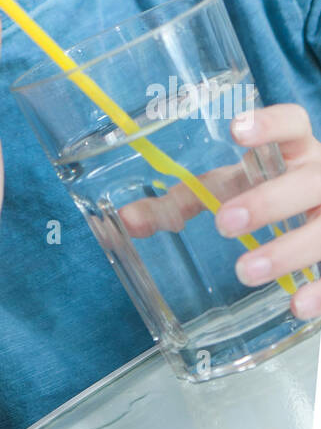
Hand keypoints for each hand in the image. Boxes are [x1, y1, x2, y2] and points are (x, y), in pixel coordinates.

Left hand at [117, 104, 320, 318]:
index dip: (270, 124)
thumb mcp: (231, 186)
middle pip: (306, 182)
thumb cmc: (266, 189)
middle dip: (267, 201)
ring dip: (287, 250)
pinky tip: (296, 306)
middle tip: (224, 222)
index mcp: (294, 149)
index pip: (293, 122)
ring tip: (246, 270)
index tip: (236, 131)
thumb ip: (183, 199)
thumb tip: (127, 219)